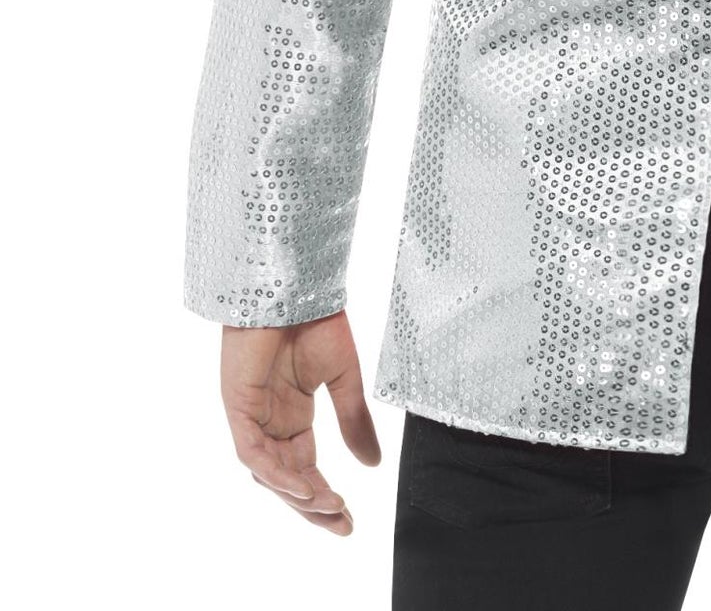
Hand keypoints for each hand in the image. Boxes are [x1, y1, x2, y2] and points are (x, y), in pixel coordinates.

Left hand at [218, 308, 380, 533]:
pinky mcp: (238, 405)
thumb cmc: (317, 320)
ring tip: (329, 506)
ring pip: (268, 472)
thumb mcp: (345, 378)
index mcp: (293, 412)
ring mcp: (251, 414)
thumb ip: (354, 421)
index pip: (305, 466)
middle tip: (342, 525)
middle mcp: (270, 419)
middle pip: (287, 477)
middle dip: (312, 505)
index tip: (349, 518)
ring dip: (297, 494)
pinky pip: (253, 452)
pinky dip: (275, 473)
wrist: (296, 285)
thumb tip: (372, 465)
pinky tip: (302, 486)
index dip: (324, 494)